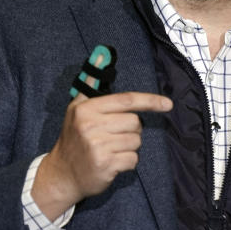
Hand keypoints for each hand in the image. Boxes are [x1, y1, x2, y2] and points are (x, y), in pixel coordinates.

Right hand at [33, 91, 171, 219]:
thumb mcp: (77, 108)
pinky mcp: (105, 165)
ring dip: (129, 147)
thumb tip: (102, 54)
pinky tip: (113, 162)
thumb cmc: (74, 138)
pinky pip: (133, 159)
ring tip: (111, 149)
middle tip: (114, 136)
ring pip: (136, 141)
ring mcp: (98, 146)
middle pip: (135, 122)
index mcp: (87, 109)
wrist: (62, 174)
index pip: (126, 100)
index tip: (167, 104)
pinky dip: (127, 162)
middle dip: (131, 130)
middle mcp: (91, 126)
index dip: (150, 101)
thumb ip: (91, 83)